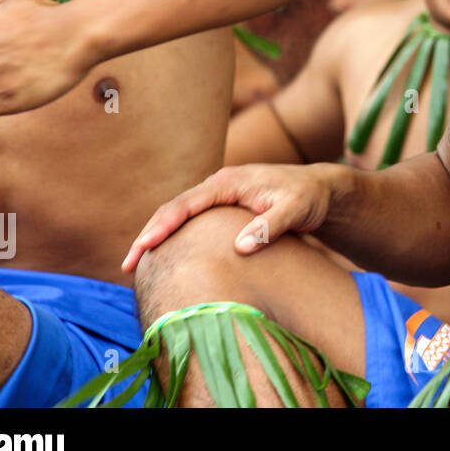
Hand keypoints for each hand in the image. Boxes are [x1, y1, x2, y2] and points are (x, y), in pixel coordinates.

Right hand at [122, 162, 344, 272]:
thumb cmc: (308, 197)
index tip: (143, 247)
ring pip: (178, 217)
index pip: (186, 204)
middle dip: (149, 236)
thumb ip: (269, 226)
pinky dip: (174, 239)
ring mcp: (219, 197)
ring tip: (136, 268)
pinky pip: (191, 223)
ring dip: (156, 238)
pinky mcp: (223, 210)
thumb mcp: (296, 209)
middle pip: (173, 210)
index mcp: (228, 182)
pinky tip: (165, 260)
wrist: (321, 190)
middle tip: (128, 266)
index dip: (162, 226)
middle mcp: (218, 186)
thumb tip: (240, 247)